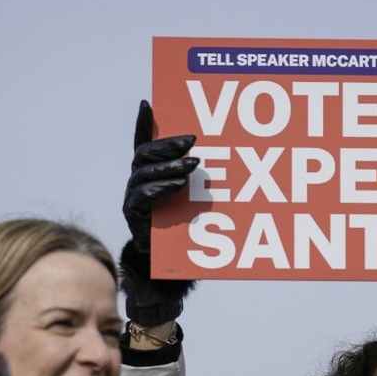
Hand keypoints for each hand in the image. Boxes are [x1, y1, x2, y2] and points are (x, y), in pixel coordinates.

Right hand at [119, 100, 199, 326]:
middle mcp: (139, 182)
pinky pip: (141, 196)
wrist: (171, 273)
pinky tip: (177, 185)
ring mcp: (135, 198)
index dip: (144, 123)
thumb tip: (241, 163)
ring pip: (143, 171)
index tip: (148, 102)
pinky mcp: (135, 216)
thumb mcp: (203, 205)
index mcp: (153, 174)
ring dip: (170, 165)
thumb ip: (208, 186)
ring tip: (193, 163)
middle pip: (145, 153)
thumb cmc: (192, 234)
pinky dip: (160, 188)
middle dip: (168, 142)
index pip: (146, 143)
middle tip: (193, 139)